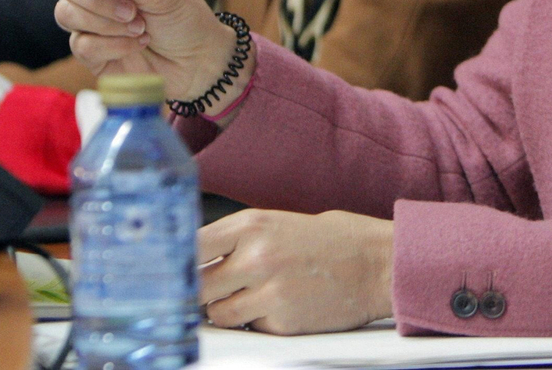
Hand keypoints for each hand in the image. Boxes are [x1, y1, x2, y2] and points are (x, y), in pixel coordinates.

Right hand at [48, 0, 249, 105]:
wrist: (197, 61)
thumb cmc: (184, 17)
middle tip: (134, 11)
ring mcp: (88, 18)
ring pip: (65, 13)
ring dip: (106, 24)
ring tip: (140, 28)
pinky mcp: (89, 49)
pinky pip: (80, 44)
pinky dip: (112, 46)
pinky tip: (137, 44)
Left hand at [197, 209, 393, 332]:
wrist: (378, 263)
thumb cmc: (332, 240)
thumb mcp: (279, 223)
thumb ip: (239, 240)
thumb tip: (197, 261)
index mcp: (252, 225)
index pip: (190, 247)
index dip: (178, 263)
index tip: (173, 271)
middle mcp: (255, 257)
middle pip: (197, 286)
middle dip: (200, 292)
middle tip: (210, 290)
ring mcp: (268, 292)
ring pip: (217, 314)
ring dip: (225, 310)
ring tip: (249, 297)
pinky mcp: (282, 322)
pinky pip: (249, 328)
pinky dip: (255, 322)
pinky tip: (278, 306)